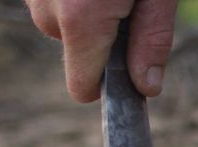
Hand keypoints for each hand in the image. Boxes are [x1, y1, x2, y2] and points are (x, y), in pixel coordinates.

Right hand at [25, 0, 178, 101]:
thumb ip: (152, 40)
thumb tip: (147, 88)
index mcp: (80, 18)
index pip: (82, 88)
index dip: (110, 83)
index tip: (131, 68)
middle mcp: (46, 10)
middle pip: (76, 52)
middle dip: (104, 34)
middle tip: (129, 1)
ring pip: (62, 24)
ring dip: (87, 10)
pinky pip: (53, 1)